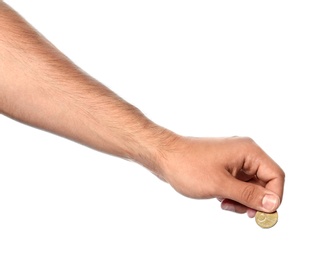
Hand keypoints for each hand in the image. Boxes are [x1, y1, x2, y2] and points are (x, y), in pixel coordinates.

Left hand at [156, 136, 284, 216]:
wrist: (164, 156)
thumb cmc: (188, 166)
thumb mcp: (220, 185)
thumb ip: (248, 195)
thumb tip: (273, 203)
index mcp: (248, 151)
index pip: (275, 175)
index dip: (273, 197)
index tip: (261, 213)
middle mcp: (244, 152)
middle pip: (264, 181)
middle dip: (255, 200)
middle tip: (241, 212)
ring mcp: (233, 159)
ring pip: (250, 184)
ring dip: (242, 199)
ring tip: (225, 204)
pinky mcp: (223, 165)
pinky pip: (237, 183)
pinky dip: (233, 194)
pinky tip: (220, 199)